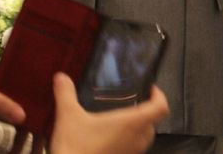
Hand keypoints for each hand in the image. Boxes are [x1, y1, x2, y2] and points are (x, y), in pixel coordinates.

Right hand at [49, 73, 168, 153]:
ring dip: (136, 130)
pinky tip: (107, 140)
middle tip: (132, 104)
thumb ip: (66, 94)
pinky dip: (126, 144)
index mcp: (131, 123)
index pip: (161, 108)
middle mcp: (136, 140)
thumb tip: (61, 76)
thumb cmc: (75, 148)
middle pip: (152, 124)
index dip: (160, 96)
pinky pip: (131, 152)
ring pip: (143, 140)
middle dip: (145, 114)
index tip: (150, 89)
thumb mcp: (68, 117)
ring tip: (119, 121)